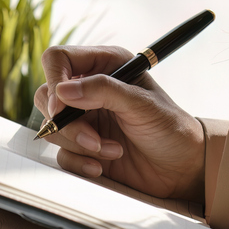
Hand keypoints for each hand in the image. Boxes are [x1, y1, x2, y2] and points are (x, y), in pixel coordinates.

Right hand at [36, 45, 205, 201]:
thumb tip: (62, 91)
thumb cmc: (170, 128)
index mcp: (105, 65)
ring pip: (52, 128)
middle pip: (46, 96)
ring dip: (80, 144)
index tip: (60, 108)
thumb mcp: (141, 104)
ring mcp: (83, 119)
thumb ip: (103, 91)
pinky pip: (61, 154)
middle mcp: (89, 90)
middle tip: (92, 138)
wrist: (181, 167)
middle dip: (66, 123)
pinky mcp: (81, 146)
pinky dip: (80, 162)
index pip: (59, 60)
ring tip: (113, 150)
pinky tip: (103, 165)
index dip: (53, 81)